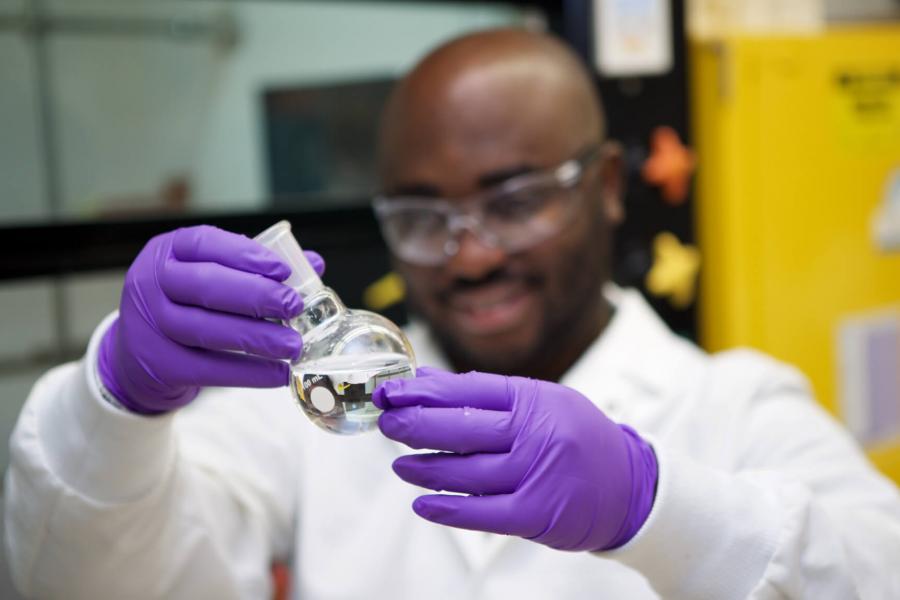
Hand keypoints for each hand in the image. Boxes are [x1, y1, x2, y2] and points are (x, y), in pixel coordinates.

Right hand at [98, 225, 324, 414]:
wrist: (137, 353)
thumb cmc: (185, 303)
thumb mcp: (209, 275)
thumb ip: (255, 268)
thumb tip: (314, 263)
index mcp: (167, 251)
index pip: (205, 243)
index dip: (246, 255)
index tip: (283, 270)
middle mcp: (151, 283)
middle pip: (207, 286)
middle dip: (257, 296)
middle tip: (294, 306)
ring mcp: (150, 325)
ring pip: (208, 330)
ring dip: (257, 338)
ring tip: (293, 345)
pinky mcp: (159, 364)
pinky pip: (210, 369)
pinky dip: (248, 373)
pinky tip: (278, 373)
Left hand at [373, 369, 657, 550]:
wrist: (631, 485)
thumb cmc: (577, 437)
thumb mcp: (543, 401)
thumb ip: (488, 394)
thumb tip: (428, 383)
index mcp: (533, 399)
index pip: (467, 390)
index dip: (423, 391)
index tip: (393, 391)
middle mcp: (534, 433)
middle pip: (459, 428)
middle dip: (414, 425)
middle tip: (387, 422)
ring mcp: (534, 474)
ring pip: (464, 472)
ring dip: (424, 468)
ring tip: (400, 464)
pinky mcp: (535, 514)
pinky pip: (480, 513)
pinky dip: (446, 509)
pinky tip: (422, 502)